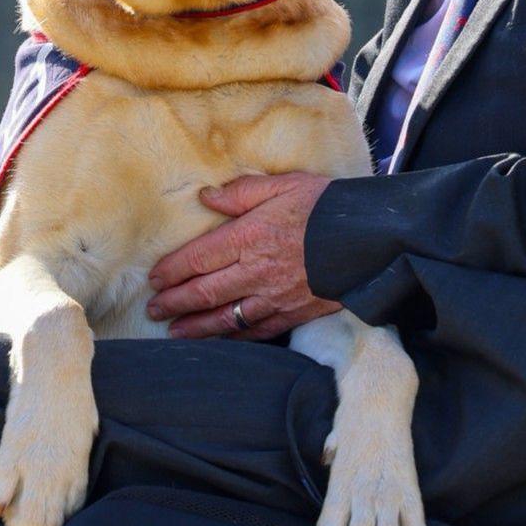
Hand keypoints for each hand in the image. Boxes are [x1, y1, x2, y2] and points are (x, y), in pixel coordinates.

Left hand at [146, 173, 338, 338]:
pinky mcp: (294, 313)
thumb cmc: (325, 205)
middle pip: (204, 292)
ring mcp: (274, 296)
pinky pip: (257, 330)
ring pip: (225, 317)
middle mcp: (256, 270)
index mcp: (249, 236)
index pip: (197, 258)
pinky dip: (234, 337)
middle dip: (175, 302)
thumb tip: (205, 198)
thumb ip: (240, 193)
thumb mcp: (283, 185)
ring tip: (176, 332)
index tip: (154, 279)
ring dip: (196, 326)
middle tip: (154, 309)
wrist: (370, 238)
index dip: (171, 271)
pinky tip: (220, 340)